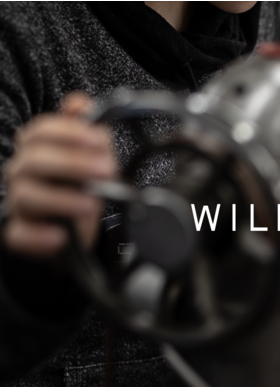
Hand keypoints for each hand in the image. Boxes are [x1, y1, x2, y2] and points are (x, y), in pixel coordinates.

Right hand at [2, 94, 114, 256]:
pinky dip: (39, 236)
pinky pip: (19, 235)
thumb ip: (91, 131)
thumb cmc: (83, 185)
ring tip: (90, 204)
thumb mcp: (96, 156)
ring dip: (61, 198)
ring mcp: (21, 202)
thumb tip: (80, 103)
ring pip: (26, 195)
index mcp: (38, 148)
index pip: (41, 130)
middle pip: (33, 160)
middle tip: (106, 171)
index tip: (98, 140)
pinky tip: (60, 235)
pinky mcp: (22, 233)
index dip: (69, 132)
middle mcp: (23, 172)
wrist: (79, 226)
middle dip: (73, 163)